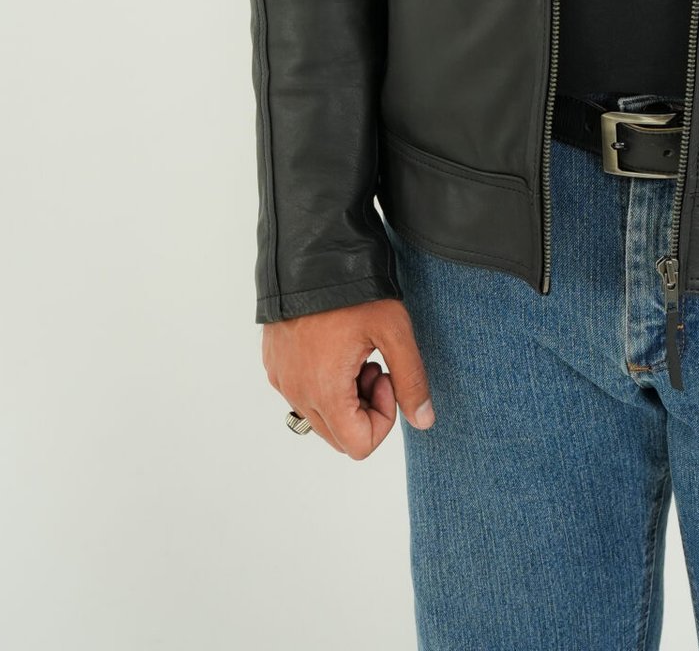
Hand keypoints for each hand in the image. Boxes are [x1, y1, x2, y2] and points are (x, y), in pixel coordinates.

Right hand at [262, 297, 435, 459]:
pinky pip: (300, 394)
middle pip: (339, 436)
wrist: (310, 251)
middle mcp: (296, 392)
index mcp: (325, 391)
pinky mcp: (274, 364)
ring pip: (320, 417)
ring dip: (344, 396)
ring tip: (355, 352)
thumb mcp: (393, 330)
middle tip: (373, 365)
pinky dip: (321, 383)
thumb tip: (424, 420)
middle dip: (364, 409)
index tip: (386, 377)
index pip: (359, 446)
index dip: (383, 419)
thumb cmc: (353, 289)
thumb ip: (411, 380)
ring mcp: (281, 379)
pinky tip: (334, 346)